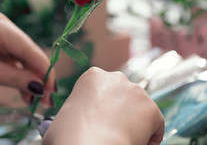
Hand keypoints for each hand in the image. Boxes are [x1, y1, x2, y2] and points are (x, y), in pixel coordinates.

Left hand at [0, 12, 55, 105]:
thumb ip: (18, 78)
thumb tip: (42, 88)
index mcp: (1, 25)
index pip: (30, 48)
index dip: (44, 70)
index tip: (53, 90)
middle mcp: (2, 25)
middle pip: (28, 53)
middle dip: (37, 76)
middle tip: (46, 100)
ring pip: (21, 58)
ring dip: (28, 79)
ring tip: (33, 101)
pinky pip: (11, 60)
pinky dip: (17, 75)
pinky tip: (23, 92)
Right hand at [42, 67, 164, 144]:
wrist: (87, 144)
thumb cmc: (67, 133)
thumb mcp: (61, 118)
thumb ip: (68, 116)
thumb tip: (60, 126)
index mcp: (92, 76)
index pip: (102, 90)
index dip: (101, 108)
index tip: (98, 121)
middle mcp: (115, 78)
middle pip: (121, 95)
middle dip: (119, 111)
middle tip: (111, 130)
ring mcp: (135, 92)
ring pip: (138, 108)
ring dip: (133, 122)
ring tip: (122, 138)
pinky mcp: (151, 109)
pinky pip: (154, 124)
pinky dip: (149, 136)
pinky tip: (137, 143)